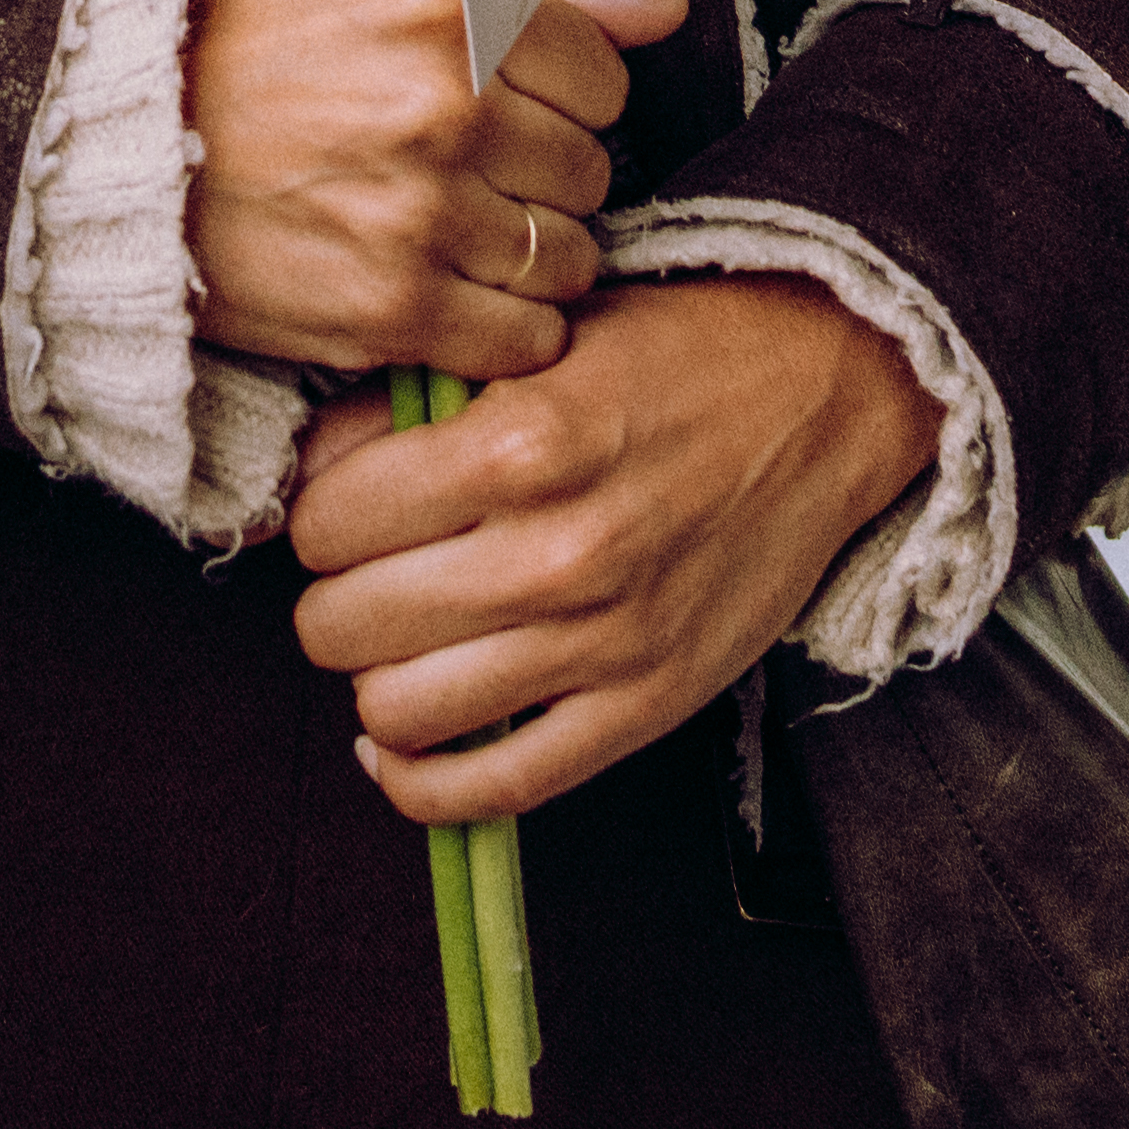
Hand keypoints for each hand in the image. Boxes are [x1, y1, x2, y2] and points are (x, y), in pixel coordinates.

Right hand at [189, 0, 671, 384]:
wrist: (120, 144)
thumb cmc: (251, 42)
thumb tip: (662, 10)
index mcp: (445, 2)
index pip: (602, 72)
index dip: (566, 93)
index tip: (520, 102)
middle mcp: (444, 108)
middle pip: (588, 169)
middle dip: (548, 174)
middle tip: (484, 171)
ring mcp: (421, 215)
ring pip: (568, 257)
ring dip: (533, 254)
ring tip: (470, 233)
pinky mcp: (393, 309)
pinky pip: (522, 337)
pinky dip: (506, 327)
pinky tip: (460, 294)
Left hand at [279, 270, 942, 824]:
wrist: (824, 395)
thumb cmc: (676, 354)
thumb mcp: (534, 340)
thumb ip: (413, 402)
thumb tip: (304, 475)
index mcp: (520, 444)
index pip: (325, 523)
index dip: (316, 517)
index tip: (341, 512)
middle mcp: (558, 553)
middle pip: (343, 625)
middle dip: (335, 599)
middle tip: (367, 575)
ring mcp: (606, 642)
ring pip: (401, 712)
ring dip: (376, 681)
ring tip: (401, 641)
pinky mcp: (648, 706)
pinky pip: (497, 788)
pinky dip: (423, 782)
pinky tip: (401, 743)